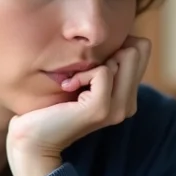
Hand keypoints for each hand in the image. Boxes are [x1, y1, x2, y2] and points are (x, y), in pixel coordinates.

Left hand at [6, 36, 151, 175]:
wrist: (32, 140)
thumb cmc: (51, 106)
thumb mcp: (82, 80)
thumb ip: (100, 63)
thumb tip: (114, 35)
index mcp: (127, 96)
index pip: (142, 48)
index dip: (117, 44)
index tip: (91, 63)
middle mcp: (129, 104)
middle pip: (138, 49)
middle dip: (108, 50)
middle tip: (82, 73)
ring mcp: (118, 108)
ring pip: (126, 56)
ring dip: (93, 62)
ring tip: (74, 82)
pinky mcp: (102, 109)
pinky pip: (103, 71)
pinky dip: (82, 74)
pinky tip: (68, 87)